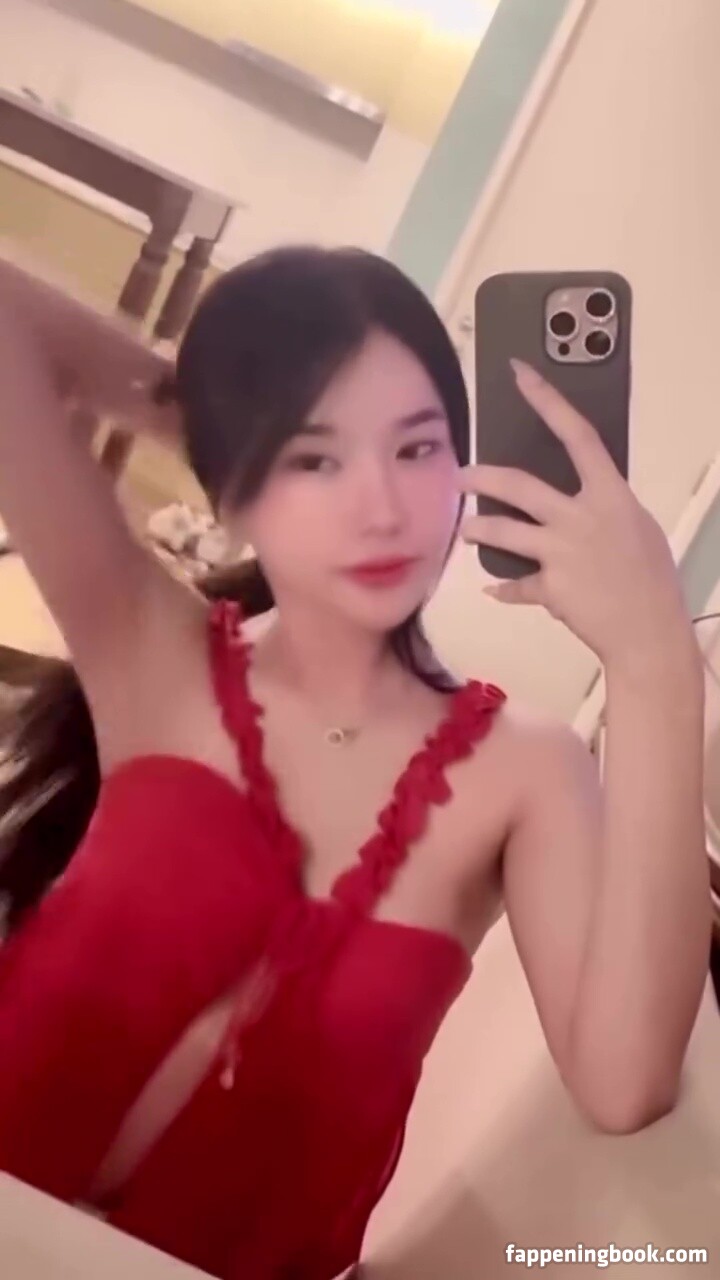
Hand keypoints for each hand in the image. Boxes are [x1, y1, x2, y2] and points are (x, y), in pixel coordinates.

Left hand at [460, 360, 694, 674]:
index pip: (577, 434)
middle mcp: (581, 517)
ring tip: (467, 530)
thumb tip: (577, 501)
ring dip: (479, 529)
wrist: (649, 632)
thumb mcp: (636, 528)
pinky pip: (516, 585)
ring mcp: (563, 553)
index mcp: (610, 495)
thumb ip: (603, 509)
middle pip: (519, 485)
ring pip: (504, 532)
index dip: (547, 400)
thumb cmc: (651, 578)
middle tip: (460, 475)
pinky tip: (494, 589)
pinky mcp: (550, 588)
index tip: (520, 374)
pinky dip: (505, 589)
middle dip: (482, 477)